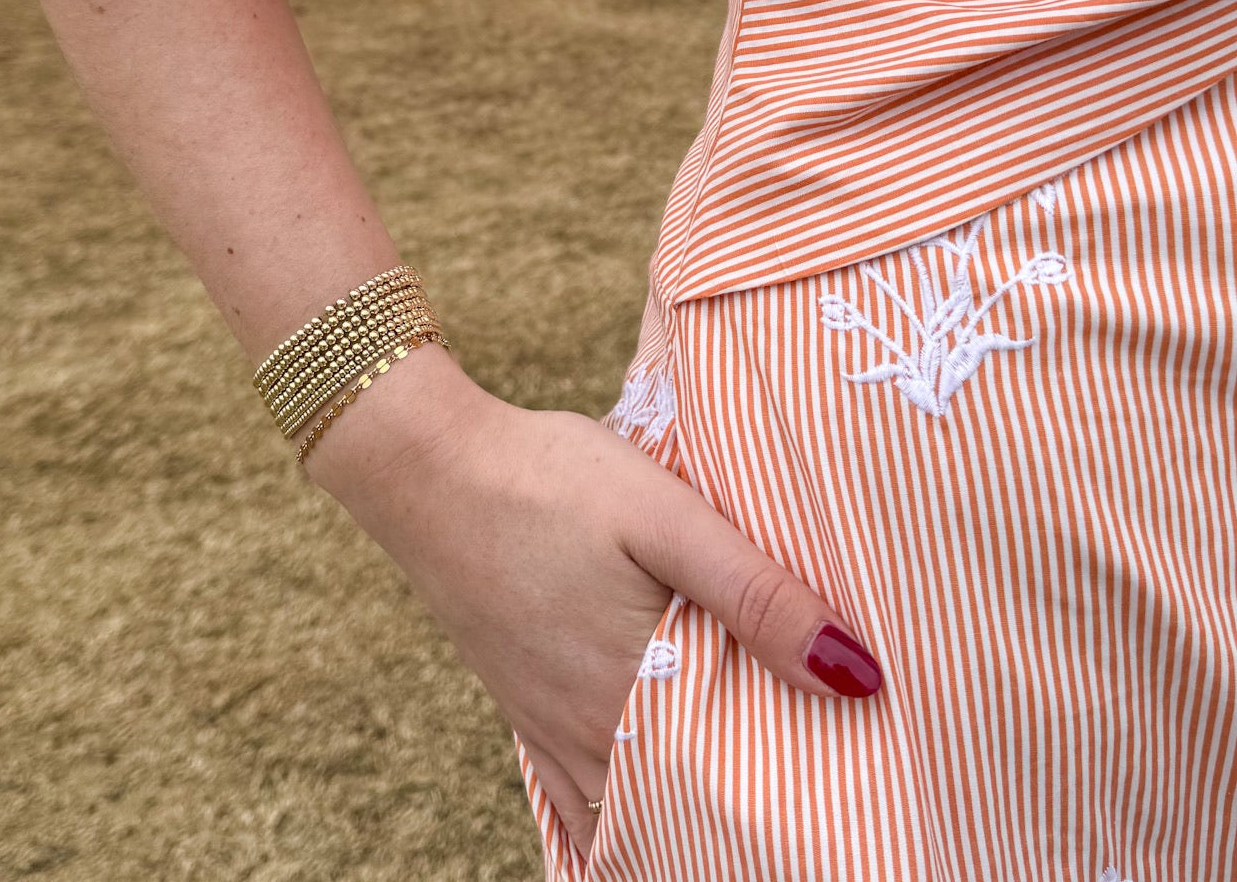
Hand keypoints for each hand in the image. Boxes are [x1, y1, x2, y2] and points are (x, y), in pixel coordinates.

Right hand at [305, 349, 881, 863]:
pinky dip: (621, 814)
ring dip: (686, 814)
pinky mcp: (522, 704)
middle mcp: (590, 731)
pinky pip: (575, 796)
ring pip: (630, 812)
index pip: (735, 788)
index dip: (796, 803)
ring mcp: (548, 725)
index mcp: (636, 690)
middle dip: (746, 818)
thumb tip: (858, 675)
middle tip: (818, 808)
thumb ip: (756, 593)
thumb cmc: (548, 477)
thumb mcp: (664, 515)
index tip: (853, 799)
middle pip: (683, 811)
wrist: (425, 465)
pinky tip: (648, 804)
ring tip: (750, 804)